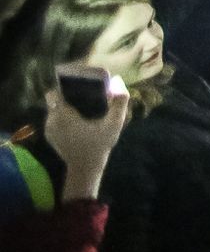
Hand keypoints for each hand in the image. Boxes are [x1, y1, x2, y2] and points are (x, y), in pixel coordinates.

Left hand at [43, 71, 130, 200]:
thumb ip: (119, 103)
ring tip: (82, 107)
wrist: (85, 168)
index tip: (77, 85)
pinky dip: (63, 116)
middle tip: (84, 95)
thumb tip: (118, 83)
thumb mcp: (114, 124)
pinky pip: (54, 119)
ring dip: (65, 106)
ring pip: (54, 109)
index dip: (63, 87)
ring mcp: (49, 129)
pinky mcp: (50, 136)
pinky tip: (78, 120)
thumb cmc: (98, 145)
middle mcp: (52, 121)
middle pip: (55, 100)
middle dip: (67, 96)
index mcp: (63, 115)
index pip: (53, 93)